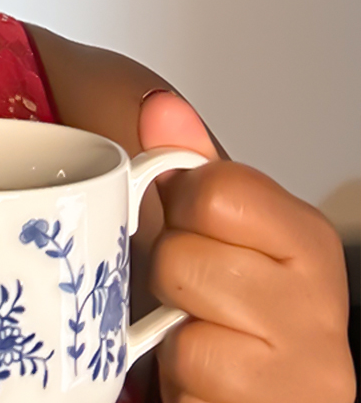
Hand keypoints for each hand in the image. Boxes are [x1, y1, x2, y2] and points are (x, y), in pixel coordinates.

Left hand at [139, 90, 354, 402]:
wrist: (245, 395)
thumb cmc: (224, 304)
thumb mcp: (205, 223)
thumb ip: (184, 159)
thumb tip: (159, 109)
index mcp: (308, 240)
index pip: (214, 190)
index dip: (180, 206)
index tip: (196, 228)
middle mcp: (323, 310)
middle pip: (182, 256)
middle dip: (168, 276)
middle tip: (194, 294)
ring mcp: (308, 377)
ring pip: (182, 327)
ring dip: (169, 336)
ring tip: (198, 337)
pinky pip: (187, 386)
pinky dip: (178, 386)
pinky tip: (203, 383)